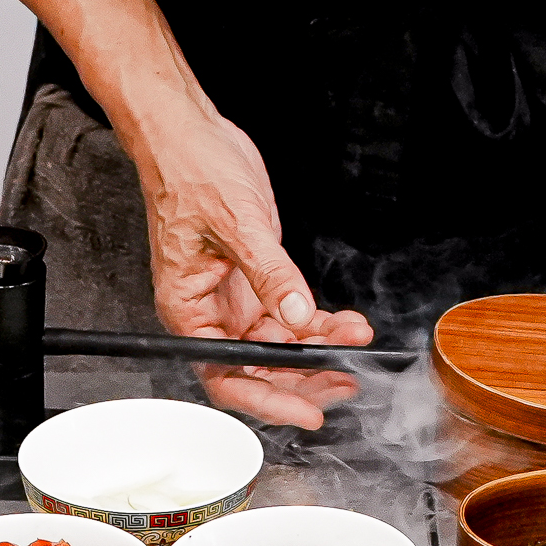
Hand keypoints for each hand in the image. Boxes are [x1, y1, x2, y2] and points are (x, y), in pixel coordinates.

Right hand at [124, 101, 373, 428]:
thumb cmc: (189, 172)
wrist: (191, 135)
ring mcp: (236, 299)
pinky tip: (347, 323)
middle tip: (346, 382)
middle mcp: (211, 312)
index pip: (226, 374)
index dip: (268, 399)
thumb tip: (298, 316)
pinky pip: (291, 315)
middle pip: (258, 368)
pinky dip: (320, 322)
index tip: (308, 411)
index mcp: (189, 308)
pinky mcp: (258, 281)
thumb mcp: (238, 224)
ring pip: (281, 345)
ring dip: (321, 350)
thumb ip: (271, 274)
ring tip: (356, 346)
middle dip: (305, 378)